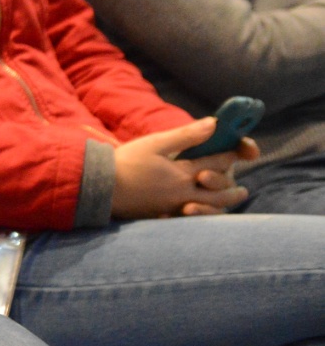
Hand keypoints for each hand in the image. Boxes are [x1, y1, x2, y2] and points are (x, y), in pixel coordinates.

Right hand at [111, 121, 248, 219]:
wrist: (102, 187)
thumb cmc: (126, 162)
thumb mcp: (155, 143)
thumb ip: (186, 135)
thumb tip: (214, 124)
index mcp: (182, 173)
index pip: (215, 163)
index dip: (230, 156)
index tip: (241, 152)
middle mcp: (183, 192)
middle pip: (217, 192)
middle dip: (231, 189)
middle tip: (244, 190)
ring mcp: (174, 207)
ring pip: (208, 209)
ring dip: (222, 205)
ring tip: (230, 204)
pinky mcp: (163, 216)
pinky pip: (191, 220)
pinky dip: (204, 217)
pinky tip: (203, 215)